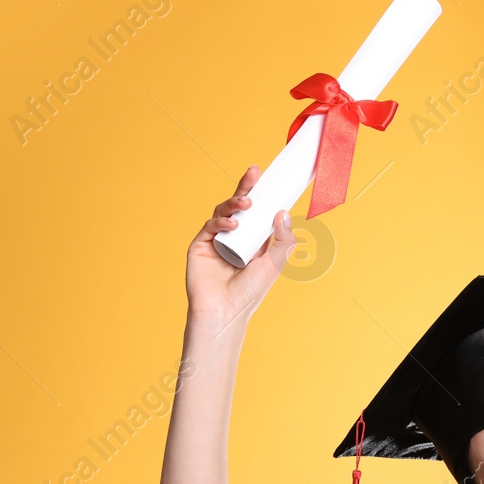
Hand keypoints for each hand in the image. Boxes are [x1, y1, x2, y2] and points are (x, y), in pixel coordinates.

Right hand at [185, 165, 297, 319]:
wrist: (224, 312)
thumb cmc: (249, 293)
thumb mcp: (274, 265)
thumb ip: (283, 240)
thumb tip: (284, 213)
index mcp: (252, 241)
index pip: (258, 212)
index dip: (263, 195)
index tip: (271, 178)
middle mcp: (234, 237)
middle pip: (240, 206)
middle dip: (247, 187)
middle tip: (254, 171)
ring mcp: (216, 240)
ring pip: (224, 212)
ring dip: (235, 202)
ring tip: (247, 203)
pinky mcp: (200, 245)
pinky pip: (210, 226)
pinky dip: (221, 222)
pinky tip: (232, 224)